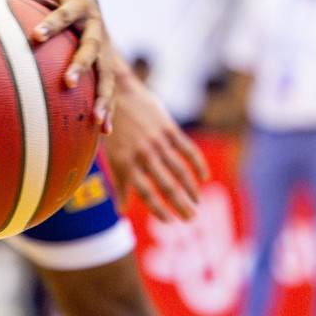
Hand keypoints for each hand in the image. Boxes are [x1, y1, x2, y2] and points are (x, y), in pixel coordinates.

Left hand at [0, 0, 114, 132]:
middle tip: (67, 82)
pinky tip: (103, 132)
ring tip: (96, 120)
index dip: (52, 25)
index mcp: (76, 4)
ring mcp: (104, 47)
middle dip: (80, 65)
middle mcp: (95, 26)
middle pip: (91, 47)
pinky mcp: (105, 63)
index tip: (36, 37)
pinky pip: (108, 88)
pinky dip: (108, 108)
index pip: (63, 15)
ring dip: (103, 96)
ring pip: (106, 73)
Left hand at [103, 65, 208, 220]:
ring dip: (190, 189)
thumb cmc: (111, 129)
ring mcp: (157, 141)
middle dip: (180, 205)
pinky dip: (198, 165)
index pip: (145, 193)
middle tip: (191, 219)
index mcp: (125, 162)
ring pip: (179, 170)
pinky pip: (187, 150)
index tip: (170, 222)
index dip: (159, 209)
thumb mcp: (111, 156)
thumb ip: (120, 183)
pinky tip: (205, 178)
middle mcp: (142, 154)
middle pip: (166, 185)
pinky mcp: (168, 128)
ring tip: (197, 203)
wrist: (117, 93)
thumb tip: (120, 211)